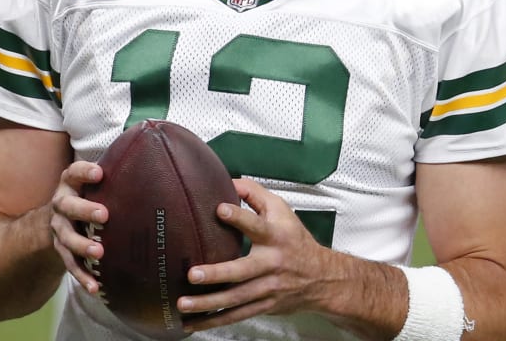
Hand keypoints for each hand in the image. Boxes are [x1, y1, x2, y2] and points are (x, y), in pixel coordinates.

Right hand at [48, 160, 106, 294]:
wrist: (63, 218)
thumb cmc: (92, 195)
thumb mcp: (100, 183)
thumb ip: (119, 176)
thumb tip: (164, 163)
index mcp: (71, 183)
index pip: (74, 172)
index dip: (84, 172)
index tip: (100, 173)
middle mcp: (61, 204)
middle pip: (67, 206)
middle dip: (84, 210)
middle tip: (104, 215)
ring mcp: (60, 229)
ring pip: (67, 238)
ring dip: (82, 246)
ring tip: (99, 252)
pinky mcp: (62, 251)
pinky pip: (70, 265)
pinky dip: (82, 276)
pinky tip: (96, 288)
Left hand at [176, 178, 333, 330]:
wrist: (322, 278)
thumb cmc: (295, 240)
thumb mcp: (281, 210)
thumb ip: (254, 193)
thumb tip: (228, 181)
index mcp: (275, 237)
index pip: (257, 225)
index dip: (239, 217)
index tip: (220, 210)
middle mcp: (271, 264)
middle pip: (243, 271)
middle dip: (217, 274)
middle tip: (192, 274)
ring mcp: (267, 288)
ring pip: (236, 299)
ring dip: (208, 303)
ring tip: (183, 303)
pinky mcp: (263, 306)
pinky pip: (236, 316)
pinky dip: (214, 321)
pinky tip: (193, 323)